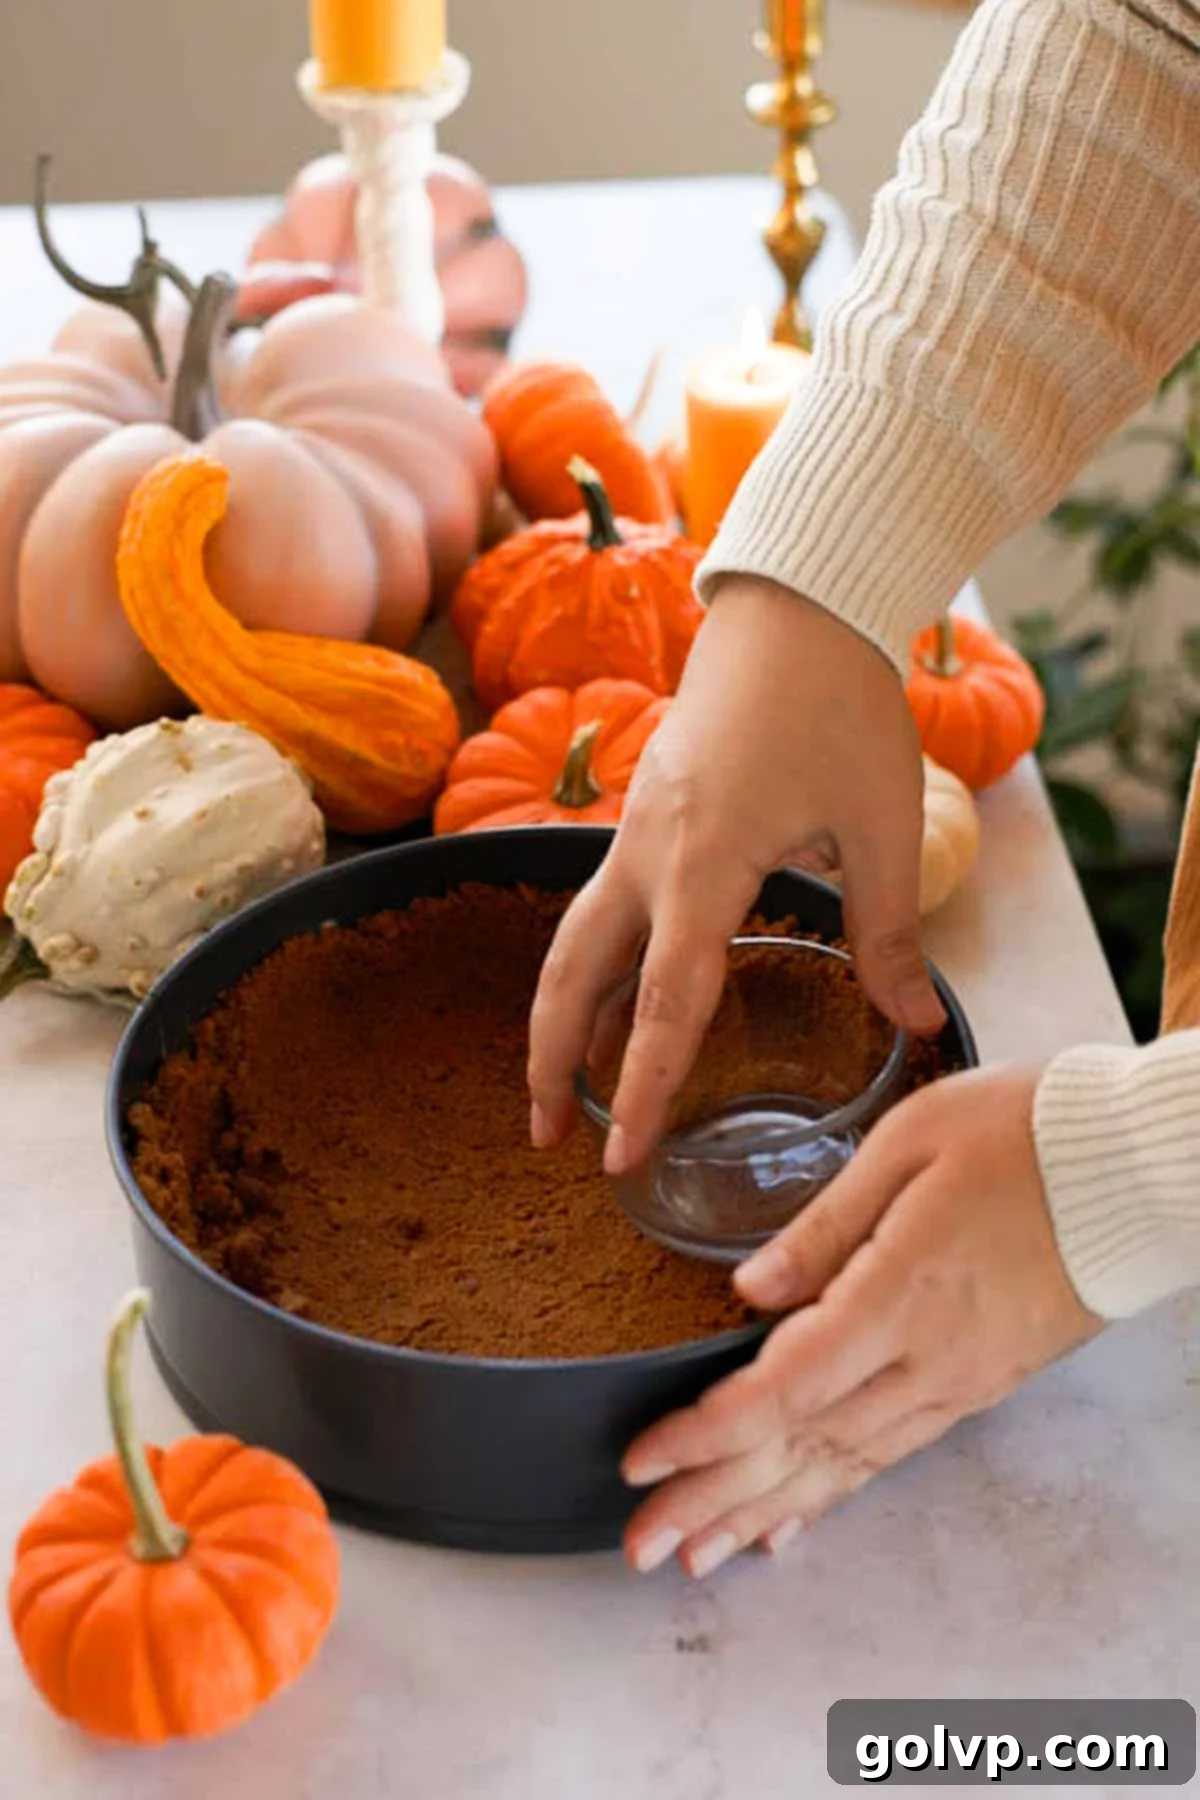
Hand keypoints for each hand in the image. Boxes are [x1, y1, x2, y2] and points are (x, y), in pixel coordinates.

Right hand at [527, 576, 944, 1172]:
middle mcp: (647, 851)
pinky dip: (590, 966)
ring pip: (572, 939)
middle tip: (548, 1142)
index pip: (662, 1003)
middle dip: (549, 1062)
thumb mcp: (880, 823)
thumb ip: (889, 931)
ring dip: (558, 1016)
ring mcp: (635, 829)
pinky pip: (599, 905)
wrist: (796, 604)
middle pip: (571, 974)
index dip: (640, 1088)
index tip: (620, 1158)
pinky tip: (612, 1001)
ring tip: (563, 1088)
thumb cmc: (841, 704)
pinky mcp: (645, 813)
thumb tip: (911, 1024)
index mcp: (704, 862)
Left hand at [620, 1064, 1101, 1578]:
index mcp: (900, 1295)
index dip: (706, 1434)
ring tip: (699, 1555)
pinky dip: (834, 1492)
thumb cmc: (1024, 1133)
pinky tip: (793, 1522)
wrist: (1138, 1167)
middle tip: (641, 1548)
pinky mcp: (981, 1383)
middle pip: (803, 1448)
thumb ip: (823, 1225)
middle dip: (714, 1501)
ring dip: (765, 1513)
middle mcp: (928, 1360)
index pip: (784, 1389)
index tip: (642, 1462)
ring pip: (845, 1465)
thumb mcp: (909, 1144)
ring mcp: (959, 1381)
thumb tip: (748, 1289)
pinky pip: (891, 1453)